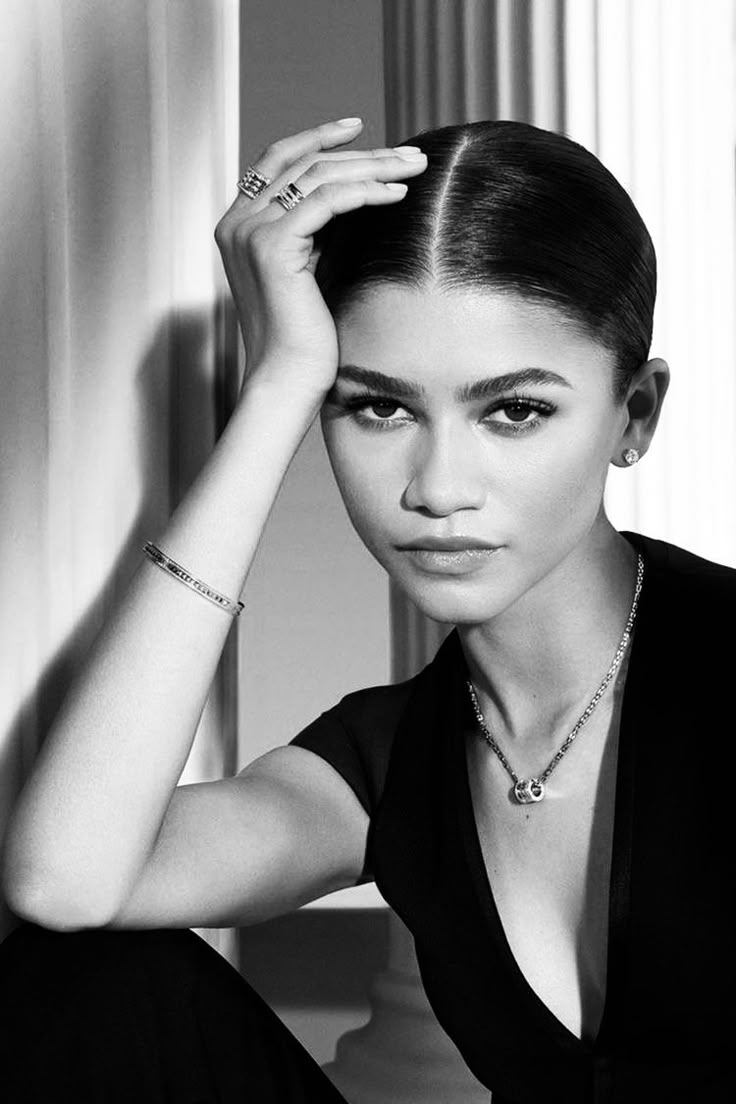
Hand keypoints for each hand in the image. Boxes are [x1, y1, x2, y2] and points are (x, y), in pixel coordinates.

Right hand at [214, 117, 427, 398]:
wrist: (288, 380)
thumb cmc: (304, 340)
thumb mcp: (308, 272)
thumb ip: (315, 233)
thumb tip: (354, 196)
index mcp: (238, 226)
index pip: (276, 161)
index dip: (316, 138)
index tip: (357, 128)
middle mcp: (237, 224)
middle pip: (302, 162)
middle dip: (361, 153)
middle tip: (408, 153)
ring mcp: (251, 233)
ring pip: (318, 176)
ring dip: (373, 167)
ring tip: (414, 170)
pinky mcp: (272, 247)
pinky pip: (327, 201)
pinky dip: (366, 192)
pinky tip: (397, 194)